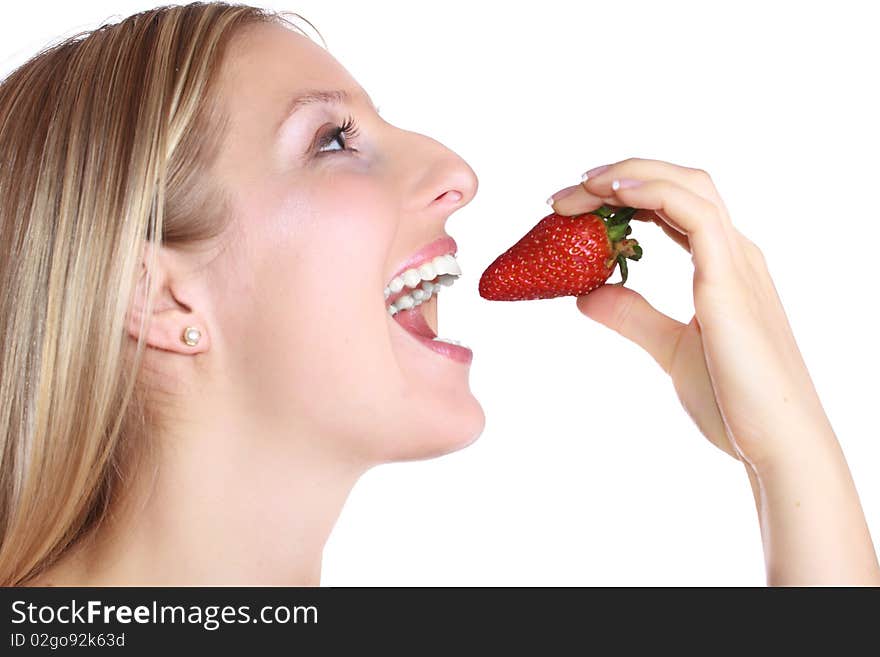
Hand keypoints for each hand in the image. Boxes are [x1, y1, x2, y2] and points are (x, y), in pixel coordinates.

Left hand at [550, 157, 829, 468]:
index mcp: (723, 266)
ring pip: (687, 186)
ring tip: (581, 185)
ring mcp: (737, 262)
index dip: (624, 195)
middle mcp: (734, 253)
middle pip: (679, 184)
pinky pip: (694, 215)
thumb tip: (587, 295)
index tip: (574, 205)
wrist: (778, 442)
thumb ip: (633, 316)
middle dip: (620, 177)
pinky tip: (615, 193)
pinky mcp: (730, 281)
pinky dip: (653, 193)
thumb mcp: (668, 349)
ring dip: (629, 176)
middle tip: (565, 194)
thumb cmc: (735, 401)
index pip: (672, 207)